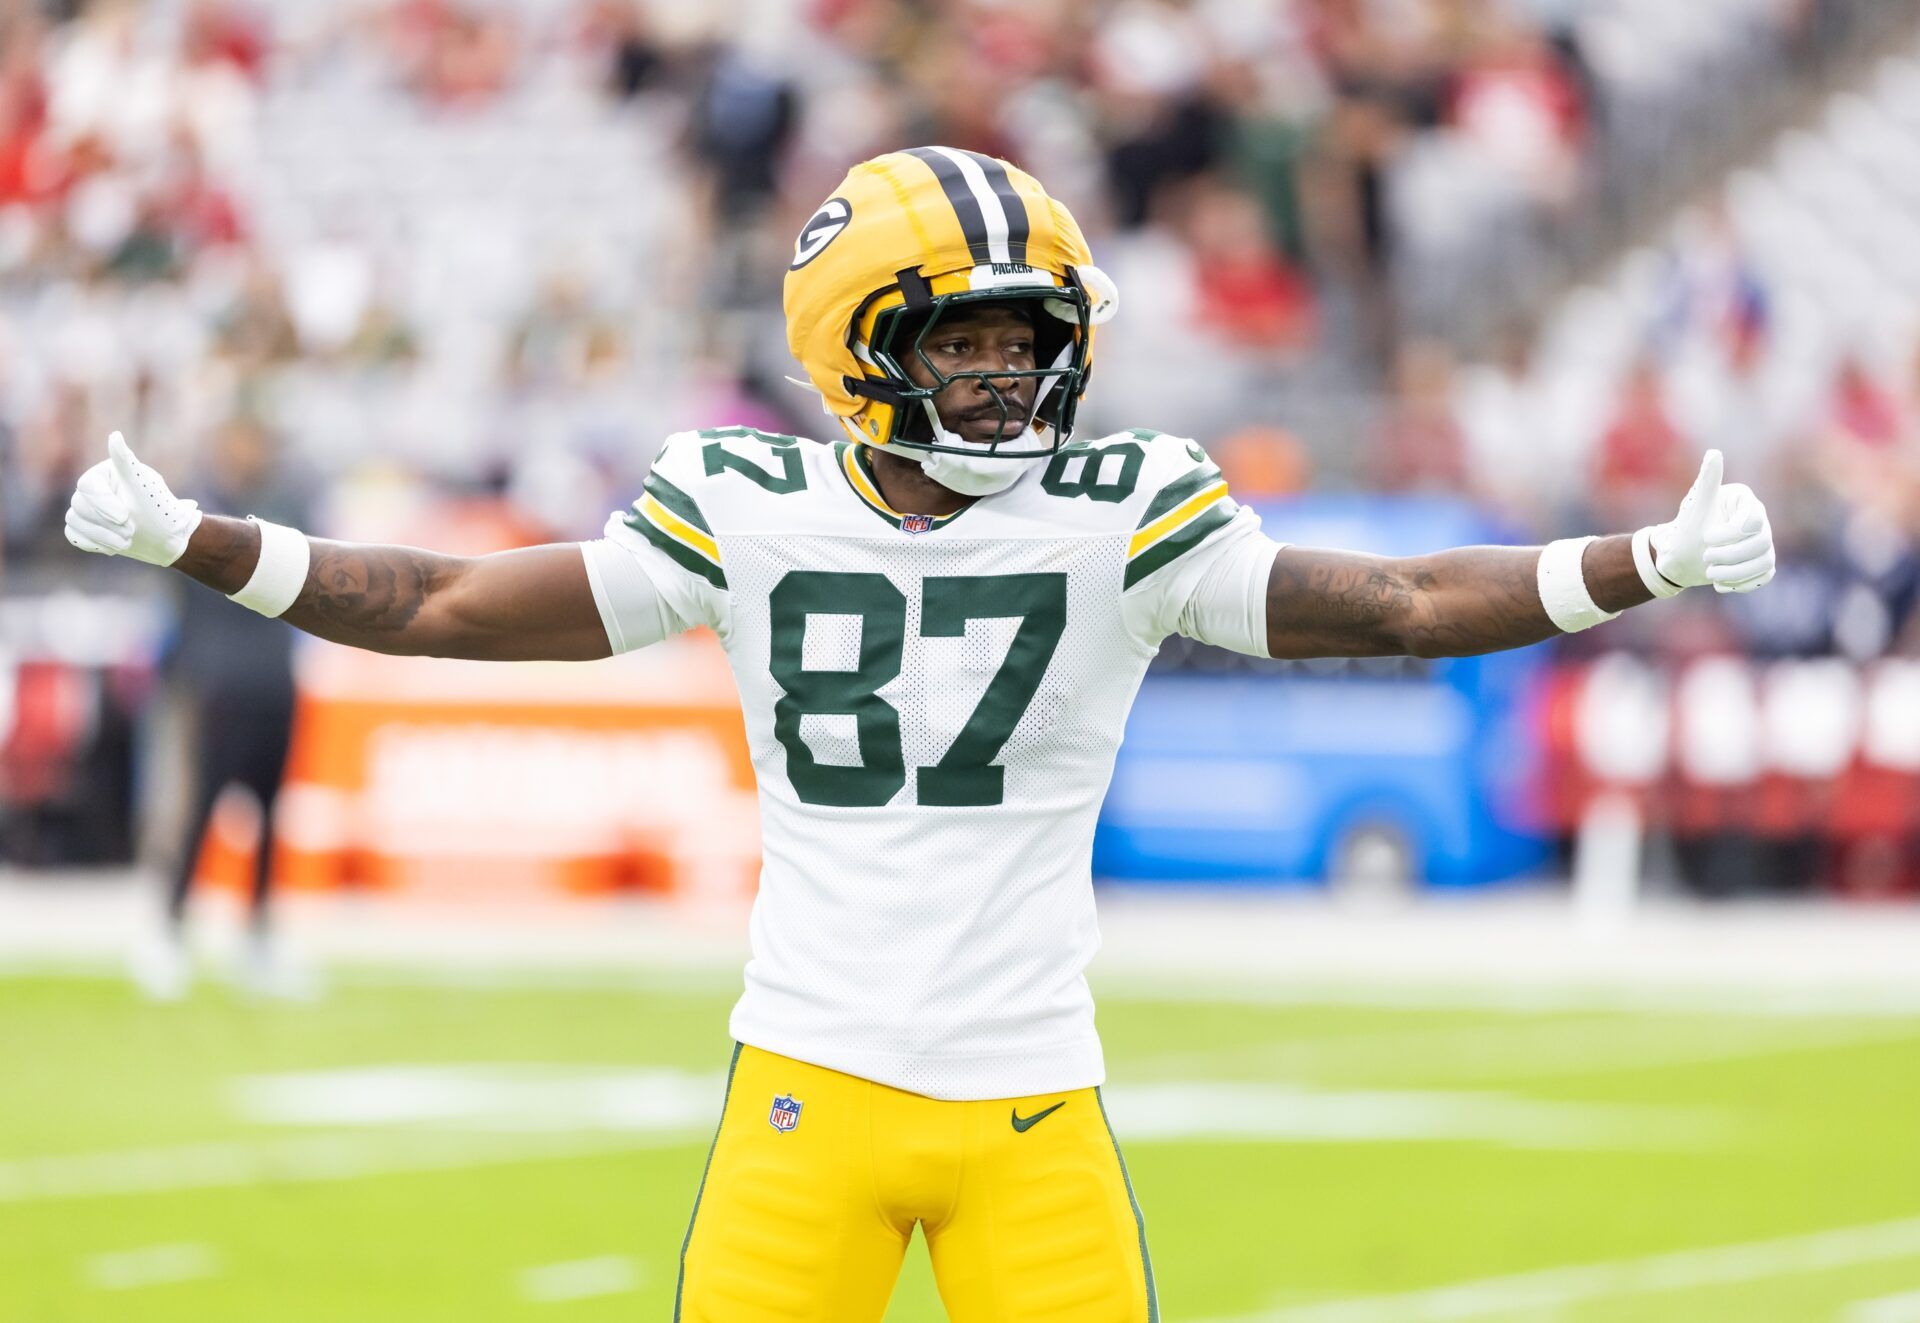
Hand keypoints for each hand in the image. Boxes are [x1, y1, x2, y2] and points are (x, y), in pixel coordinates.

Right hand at [63, 432, 201, 566]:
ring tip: (126, 542)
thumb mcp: (142, 485)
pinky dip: (90, 542)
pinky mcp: (86, 528)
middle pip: (79, 505)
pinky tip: (112, 548)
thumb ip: (125, 462)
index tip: (124, 517)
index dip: (103, 503)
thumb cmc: (159, 509)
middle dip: (106, 523)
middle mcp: (91, 489)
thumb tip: (115, 435)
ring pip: (74, 520)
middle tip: (131, 532)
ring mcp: (86, 509)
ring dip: (100, 535)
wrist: (168, 537)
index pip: (87, 486)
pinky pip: (72, 534)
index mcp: (103, 473)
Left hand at [1643, 450, 1775, 595]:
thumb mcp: (1695, 505)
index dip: (1731, 533)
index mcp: (1746, 502)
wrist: (1681, 555)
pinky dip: (1743, 583)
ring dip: (1736, 572)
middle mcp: (1759, 520)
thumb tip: (1714, 453)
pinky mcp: (1760, 563)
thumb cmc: (1687, 527)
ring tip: (1710, 574)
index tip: (1707, 537)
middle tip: (1705, 559)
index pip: (1753, 519)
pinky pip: (1763, 576)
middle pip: (1762, 542)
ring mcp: (1762, 542)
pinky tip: (1721, 585)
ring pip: (1764, 561)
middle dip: (1731, 555)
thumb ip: (1707, 480)